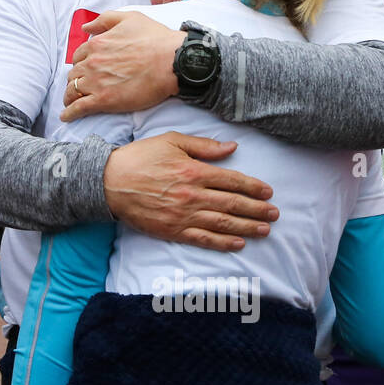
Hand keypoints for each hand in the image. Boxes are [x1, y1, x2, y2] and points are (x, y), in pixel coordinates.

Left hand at [62, 10, 186, 120]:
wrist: (172, 61)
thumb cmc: (155, 39)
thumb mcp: (130, 18)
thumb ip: (105, 20)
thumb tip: (86, 27)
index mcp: (97, 44)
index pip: (79, 56)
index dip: (80, 63)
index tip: (84, 70)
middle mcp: (92, 63)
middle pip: (74, 74)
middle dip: (75, 80)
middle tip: (78, 87)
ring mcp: (96, 82)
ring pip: (73, 91)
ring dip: (69, 96)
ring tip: (70, 102)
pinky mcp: (104, 100)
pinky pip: (79, 108)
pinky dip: (70, 113)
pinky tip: (66, 117)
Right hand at [103, 132, 277, 250]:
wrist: (108, 182)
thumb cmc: (139, 158)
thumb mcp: (171, 141)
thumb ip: (203, 145)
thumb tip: (232, 147)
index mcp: (193, 171)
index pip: (232, 181)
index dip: (253, 187)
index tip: (268, 192)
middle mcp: (192, 195)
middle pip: (232, 204)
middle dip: (257, 210)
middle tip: (275, 214)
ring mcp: (182, 215)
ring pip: (222, 223)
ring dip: (246, 227)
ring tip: (264, 230)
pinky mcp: (172, 230)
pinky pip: (203, 239)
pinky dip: (222, 242)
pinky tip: (238, 243)